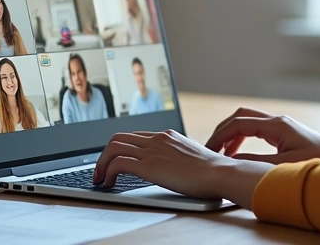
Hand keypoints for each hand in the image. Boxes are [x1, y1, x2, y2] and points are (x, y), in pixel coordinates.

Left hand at [92, 130, 271, 208]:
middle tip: (100, 171)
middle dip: (104, 155)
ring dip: (101, 164)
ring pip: (113, 147)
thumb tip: (178, 167)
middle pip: (118, 137)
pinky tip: (109, 183)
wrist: (219, 173)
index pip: (135, 136)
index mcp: (168, 136)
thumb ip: (181, 157)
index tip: (115, 163)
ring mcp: (152, 150)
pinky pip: (118, 163)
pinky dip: (107, 172)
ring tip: (99, 179)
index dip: (120, 149)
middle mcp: (157, 139)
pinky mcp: (148, 165)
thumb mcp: (193, 158)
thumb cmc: (213, 171)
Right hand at [204, 107, 319, 163]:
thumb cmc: (318, 162)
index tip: (209, 150)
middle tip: (210, 149)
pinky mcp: (283, 132)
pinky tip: (238, 154)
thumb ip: (256, 163)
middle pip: (240, 116)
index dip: (220, 136)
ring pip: (247, 122)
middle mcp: (276, 121)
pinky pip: (256, 129)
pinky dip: (242, 138)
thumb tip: (232, 162)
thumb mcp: (283, 166)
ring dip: (231, 134)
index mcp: (275, 126)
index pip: (238, 123)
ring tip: (221, 153)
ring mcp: (280, 125)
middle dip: (222, 131)